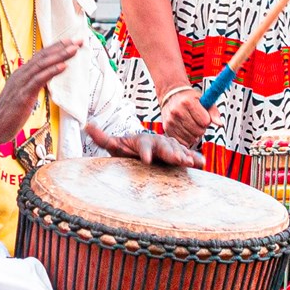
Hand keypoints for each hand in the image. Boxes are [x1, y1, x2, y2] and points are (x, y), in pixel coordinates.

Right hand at [0, 38, 82, 145]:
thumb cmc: (10, 113)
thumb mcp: (25, 96)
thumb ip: (34, 86)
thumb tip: (46, 82)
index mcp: (22, 74)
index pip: (41, 57)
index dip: (56, 48)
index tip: (70, 42)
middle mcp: (22, 74)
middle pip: (43, 56)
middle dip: (62, 47)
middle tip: (78, 40)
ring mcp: (22, 83)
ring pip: (43, 64)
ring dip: (60, 55)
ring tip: (74, 49)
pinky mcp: (24, 94)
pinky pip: (39, 79)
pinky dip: (51, 71)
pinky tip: (62, 66)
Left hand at [85, 123, 204, 167]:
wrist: (143, 150)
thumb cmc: (127, 149)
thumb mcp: (114, 144)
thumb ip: (102, 137)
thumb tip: (87, 125)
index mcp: (142, 141)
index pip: (144, 144)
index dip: (145, 151)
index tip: (146, 160)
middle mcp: (158, 142)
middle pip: (164, 146)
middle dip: (170, 152)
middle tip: (175, 159)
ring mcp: (170, 147)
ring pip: (178, 150)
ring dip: (184, 155)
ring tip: (189, 163)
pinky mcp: (178, 154)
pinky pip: (188, 155)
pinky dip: (195, 158)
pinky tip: (201, 164)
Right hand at [160, 87, 220, 147]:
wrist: (172, 96)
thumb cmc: (190, 98)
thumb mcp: (203, 100)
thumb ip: (213, 112)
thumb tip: (219, 124)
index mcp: (188, 102)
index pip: (205, 121)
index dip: (207, 120)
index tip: (203, 116)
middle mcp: (177, 111)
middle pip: (199, 131)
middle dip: (201, 128)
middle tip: (197, 121)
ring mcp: (171, 121)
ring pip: (192, 138)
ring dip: (195, 134)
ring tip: (191, 125)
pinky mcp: (167, 129)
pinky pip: (183, 142)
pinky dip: (187, 138)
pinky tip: (186, 130)